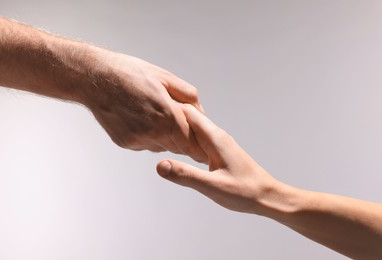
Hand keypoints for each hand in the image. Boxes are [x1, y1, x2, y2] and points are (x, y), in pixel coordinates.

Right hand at [83, 50, 207, 162]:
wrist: (95, 78)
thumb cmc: (129, 73)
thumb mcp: (165, 77)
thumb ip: (188, 96)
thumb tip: (200, 112)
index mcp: (167, 116)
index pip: (191, 142)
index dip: (199, 145)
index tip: (204, 148)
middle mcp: (153, 133)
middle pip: (178, 146)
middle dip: (183, 138)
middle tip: (180, 123)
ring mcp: (138, 140)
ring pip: (162, 146)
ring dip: (166, 136)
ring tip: (156, 114)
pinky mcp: (126, 143)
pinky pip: (145, 144)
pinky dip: (149, 136)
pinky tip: (141, 118)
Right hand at [156, 104, 276, 212]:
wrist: (267, 196)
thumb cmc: (245, 192)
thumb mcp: (212, 186)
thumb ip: (185, 175)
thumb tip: (160, 165)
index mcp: (214, 138)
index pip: (188, 113)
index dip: (170, 110)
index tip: (151, 112)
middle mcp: (217, 136)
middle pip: (190, 118)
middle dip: (171, 118)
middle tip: (149, 121)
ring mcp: (219, 143)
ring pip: (194, 129)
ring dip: (178, 129)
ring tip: (158, 132)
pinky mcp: (219, 152)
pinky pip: (199, 139)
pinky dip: (186, 140)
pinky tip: (177, 148)